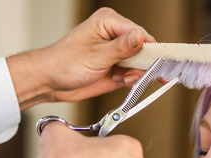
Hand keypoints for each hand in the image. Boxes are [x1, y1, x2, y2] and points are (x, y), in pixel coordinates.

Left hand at [6, 8, 154, 110]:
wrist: (51, 82)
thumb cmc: (64, 63)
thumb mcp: (95, 56)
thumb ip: (121, 48)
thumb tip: (140, 38)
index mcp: (108, 22)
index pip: (139, 33)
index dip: (150, 48)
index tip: (160, 61)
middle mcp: (114, 35)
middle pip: (143, 48)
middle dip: (142, 64)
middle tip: (137, 74)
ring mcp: (115, 52)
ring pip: (139, 63)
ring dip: (135, 74)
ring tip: (123, 79)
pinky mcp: (115, 66)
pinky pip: (132, 74)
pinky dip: (129, 80)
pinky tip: (119, 81)